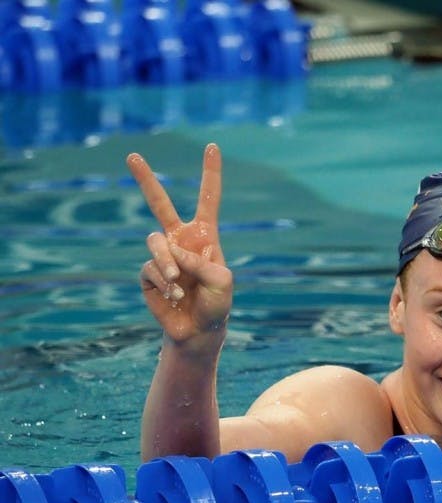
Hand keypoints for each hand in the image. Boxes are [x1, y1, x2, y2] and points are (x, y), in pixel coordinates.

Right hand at [129, 143, 232, 350]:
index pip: (208, 198)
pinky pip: (151, 269)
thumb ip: (200, 262)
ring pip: (155, 242)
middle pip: (159, 203)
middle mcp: (181, 239)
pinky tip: (174, 297)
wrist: (199, 330)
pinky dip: (163, 283)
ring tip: (177, 284)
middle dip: (145, 179)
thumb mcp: (221, 280)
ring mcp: (163, 255)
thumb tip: (170, 252)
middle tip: (131, 155)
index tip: (212, 146)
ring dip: (167, 264)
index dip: (210, 173)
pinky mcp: (148, 274)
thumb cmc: (217, 303)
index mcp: (205, 234)